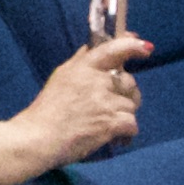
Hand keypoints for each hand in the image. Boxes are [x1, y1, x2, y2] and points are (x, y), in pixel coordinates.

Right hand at [22, 31, 144, 164]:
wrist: (38, 138)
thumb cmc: (47, 109)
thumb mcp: (61, 76)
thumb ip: (81, 61)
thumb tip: (96, 46)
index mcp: (84, 67)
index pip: (114, 48)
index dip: (132, 45)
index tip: (145, 48)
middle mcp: (97, 81)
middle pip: (129, 82)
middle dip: (126, 94)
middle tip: (113, 106)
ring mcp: (105, 102)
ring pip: (131, 105)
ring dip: (124, 116)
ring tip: (109, 125)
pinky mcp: (110, 123)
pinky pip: (132, 124)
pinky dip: (127, 134)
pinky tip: (117, 138)